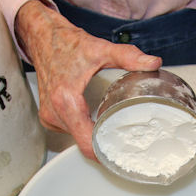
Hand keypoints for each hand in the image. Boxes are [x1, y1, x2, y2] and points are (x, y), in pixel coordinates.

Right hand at [15, 0, 161, 158]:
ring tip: (111, 130)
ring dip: (92, 136)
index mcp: (66, 101)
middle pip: (83, 143)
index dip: (104, 154)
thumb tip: (153, 63)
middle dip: (104, 144)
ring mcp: (49, 117)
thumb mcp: (100, 49)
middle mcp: (54, 113)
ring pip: (76, 138)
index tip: (121, 158)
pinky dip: (83, 129)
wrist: (42, 37)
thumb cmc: (65, 44)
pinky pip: (70, 131)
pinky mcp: (48, 117)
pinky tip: (94, 121)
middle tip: (126, 143)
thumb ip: (128, 56)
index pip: (86, 142)